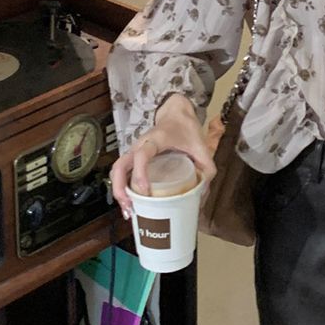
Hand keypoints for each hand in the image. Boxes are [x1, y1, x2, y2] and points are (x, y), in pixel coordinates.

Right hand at [110, 95, 216, 217]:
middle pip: (119, 166)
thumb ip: (207, 168)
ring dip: (118, 191)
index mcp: (156, 139)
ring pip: (117, 170)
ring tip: (128, 210)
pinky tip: (130, 203)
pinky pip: (122, 172)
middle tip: (130, 208)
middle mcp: (140, 145)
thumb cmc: (186, 128)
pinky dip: (122, 188)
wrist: (176, 113)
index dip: (140, 173)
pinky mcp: (134, 157)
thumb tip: (202, 194)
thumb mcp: (201, 146)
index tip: (145, 190)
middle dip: (120, 189)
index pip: (142, 154)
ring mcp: (135, 151)